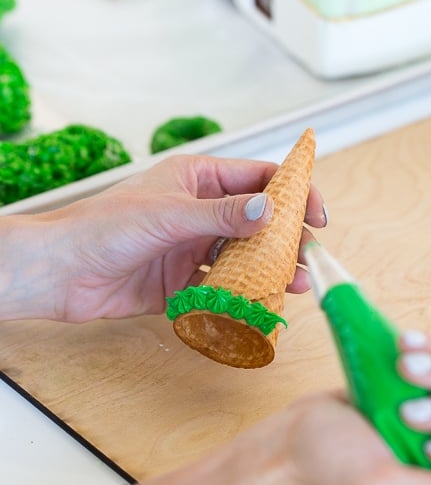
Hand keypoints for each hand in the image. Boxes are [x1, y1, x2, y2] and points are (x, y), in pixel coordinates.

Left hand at [3, 154, 325, 321]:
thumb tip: (270, 210)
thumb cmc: (104, 228)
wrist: (61, 273)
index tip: (316, 215)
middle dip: (285, 238)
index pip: (257, 179)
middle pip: (256, 222)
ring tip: (294, 284)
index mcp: (197, 180)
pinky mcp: (182, 283)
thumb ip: (221, 216)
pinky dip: (241, 296)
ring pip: (242, 257)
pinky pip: (221, 288)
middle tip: (309, 257)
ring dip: (269, 269)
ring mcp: (191, 249)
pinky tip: (258, 305)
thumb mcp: (168, 215)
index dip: (292, 193)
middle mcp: (199, 213)